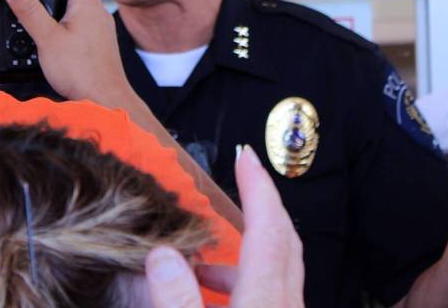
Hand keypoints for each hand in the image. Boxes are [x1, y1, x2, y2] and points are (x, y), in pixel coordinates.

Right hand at [1, 0, 131, 105]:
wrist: (106, 99)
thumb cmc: (83, 72)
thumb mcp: (47, 38)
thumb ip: (28, 10)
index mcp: (87, 4)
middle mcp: (98, 13)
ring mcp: (100, 29)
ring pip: (79, 6)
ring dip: (58, 5)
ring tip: (38, 16)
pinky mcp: (99, 44)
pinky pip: (82, 24)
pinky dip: (65, 24)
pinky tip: (52, 40)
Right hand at [145, 146, 304, 307]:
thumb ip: (177, 299)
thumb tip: (163, 255)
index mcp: (264, 301)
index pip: (267, 230)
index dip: (257, 187)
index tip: (245, 155)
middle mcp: (285, 306)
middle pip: (282, 240)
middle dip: (262, 202)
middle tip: (244, 174)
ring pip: (275, 270)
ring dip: (244, 252)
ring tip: (200, 261)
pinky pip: (269, 295)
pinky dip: (242, 281)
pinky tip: (208, 293)